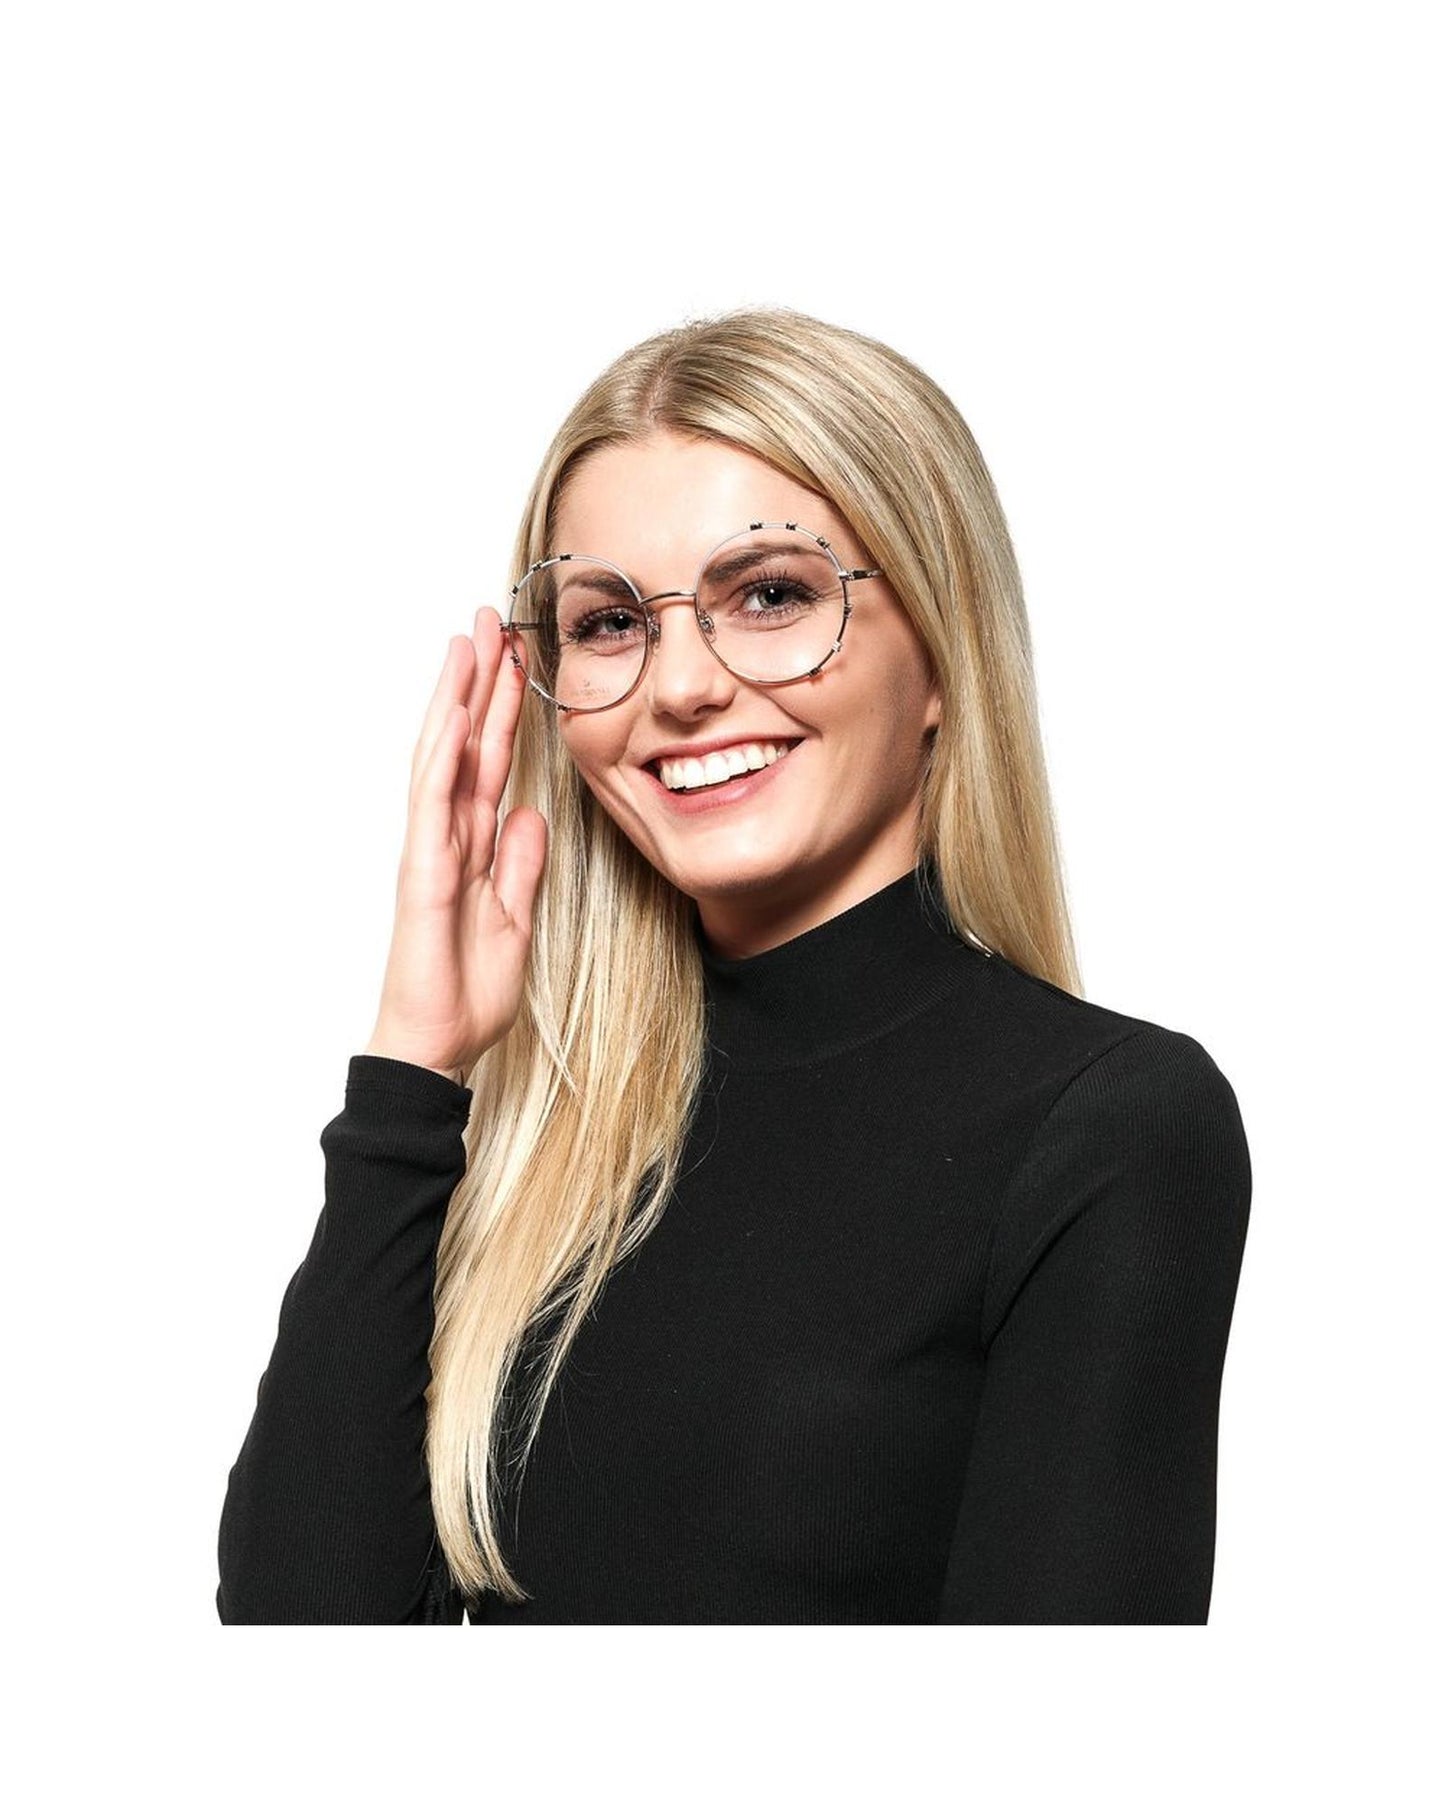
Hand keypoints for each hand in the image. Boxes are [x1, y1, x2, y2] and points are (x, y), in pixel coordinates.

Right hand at [363, 606, 546, 1079]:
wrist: (437, 1046)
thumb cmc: (466, 992)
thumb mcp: (515, 921)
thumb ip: (520, 867)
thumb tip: (530, 816)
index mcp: (475, 846)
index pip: (493, 761)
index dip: (505, 709)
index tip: (520, 657)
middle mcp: (449, 836)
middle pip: (467, 743)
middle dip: (480, 682)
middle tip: (491, 620)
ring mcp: (431, 848)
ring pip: (443, 756)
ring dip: (456, 698)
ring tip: (468, 643)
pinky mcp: (421, 870)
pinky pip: (431, 802)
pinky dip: (440, 755)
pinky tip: (451, 713)